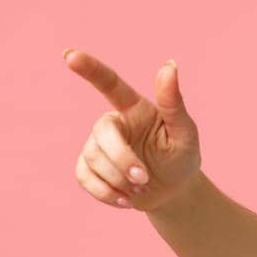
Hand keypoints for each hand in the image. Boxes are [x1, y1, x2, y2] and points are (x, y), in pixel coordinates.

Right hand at [63, 48, 201, 212]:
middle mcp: (112, 123)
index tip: (71, 56)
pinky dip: (105, 193)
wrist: (174, 191)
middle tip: (144, 179)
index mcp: (134, 108)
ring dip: (118, 179)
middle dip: (121, 159)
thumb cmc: (181, 156)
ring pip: (93, 158)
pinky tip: (125, 201)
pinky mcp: (89, 168)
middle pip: (101, 133)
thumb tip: (169, 66)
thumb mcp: (185, 132)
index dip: (90, 69)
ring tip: (142, 188)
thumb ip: (174, 103)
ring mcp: (97, 145)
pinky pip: (84, 177)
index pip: (109, 83)